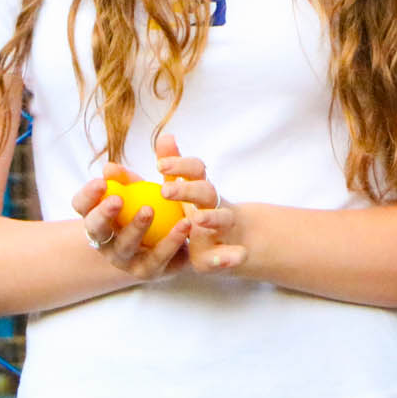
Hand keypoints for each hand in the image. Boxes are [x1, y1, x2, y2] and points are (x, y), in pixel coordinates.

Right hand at [71, 161, 191, 279]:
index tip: (102, 181)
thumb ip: (128, 175)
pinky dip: (171, 240)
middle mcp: (104, 241)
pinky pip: (158, 257)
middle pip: (96, 229)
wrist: (167, 245)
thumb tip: (112, 165)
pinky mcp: (148, 271)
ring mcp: (124, 259)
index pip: (82, 205)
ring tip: (149, 210)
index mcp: (96, 217)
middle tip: (117, 199)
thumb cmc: (145, 206)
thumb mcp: (137, 188)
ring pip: (125, 245)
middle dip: (103, 215)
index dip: (88, 194)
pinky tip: (184, 224)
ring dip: (136, 227)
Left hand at [155, 131, 246, 274]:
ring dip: (213, 218)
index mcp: (200, 188)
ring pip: (223, 218)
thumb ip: (170, 170)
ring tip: (197, 220)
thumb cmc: (199, 210)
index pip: (194, 169)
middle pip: (205, 190)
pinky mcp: (224, 253)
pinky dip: (233, 256)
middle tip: (165, 190)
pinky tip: (237, 257)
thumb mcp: (182, 192)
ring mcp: (223, 226)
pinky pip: (230, 254)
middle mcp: (214, 203)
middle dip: (187, 190)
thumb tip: (159, 140)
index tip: (159, 165)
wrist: (234, 238)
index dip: (179, 165)